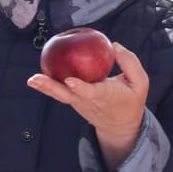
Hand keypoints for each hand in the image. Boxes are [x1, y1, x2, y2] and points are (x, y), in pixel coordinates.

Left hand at [29, 42, 149, 166]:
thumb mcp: (140, 83)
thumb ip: (130, 63)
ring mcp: (79, 103)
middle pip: (68, 95)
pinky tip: (37, 78)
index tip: (70, 81)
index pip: (91, 92)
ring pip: (61, 96)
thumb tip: (114, 45)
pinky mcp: (74, 102)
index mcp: (107, 96)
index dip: (80, 87)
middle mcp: (89, 101)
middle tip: (36, 79)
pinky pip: (61, 93)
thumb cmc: (131, 100)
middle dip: (52, 87)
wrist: (120, 126)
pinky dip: (49, 86)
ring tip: (32, 80)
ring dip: (46, 88)